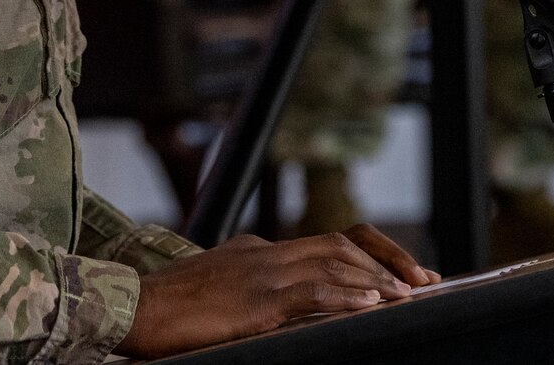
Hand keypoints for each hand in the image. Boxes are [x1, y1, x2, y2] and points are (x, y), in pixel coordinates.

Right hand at [116, 226, 438, 357]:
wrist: (128, 308)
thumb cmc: (165, 310)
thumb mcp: (216, 290)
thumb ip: (250, 287)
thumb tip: (282, 304)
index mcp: (259, 252)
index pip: (329, 243)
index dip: (370, 254)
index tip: (400, 274)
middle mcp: (266, 254)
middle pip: (342, 246)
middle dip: (388, 262)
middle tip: (424, 281)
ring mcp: (262, 273)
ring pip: (335, 264)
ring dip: (377, 279)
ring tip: (408, 294)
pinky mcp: (255, 299)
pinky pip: (312, 292)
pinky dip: (347, 296)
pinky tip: (372, 304)